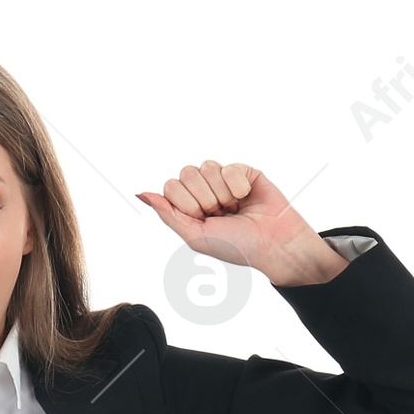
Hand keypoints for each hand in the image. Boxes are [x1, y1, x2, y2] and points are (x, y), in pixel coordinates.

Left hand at [136, 161, 344, 285]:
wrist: (272, 243)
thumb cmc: (235, 246)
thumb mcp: (195, 236)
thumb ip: (167, 213)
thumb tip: (141, 193)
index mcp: (189, 206)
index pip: (171, 186)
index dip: (187, 204)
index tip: (203, 220)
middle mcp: (204, 190)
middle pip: (186, 173)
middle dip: (205, 199)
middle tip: (221, 214)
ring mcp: (222, 179)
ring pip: (207, 166)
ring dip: (222, 194)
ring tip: (234, 208)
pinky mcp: (243, 171)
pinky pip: (229, 167)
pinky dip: (238, 187)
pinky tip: (246, 198)